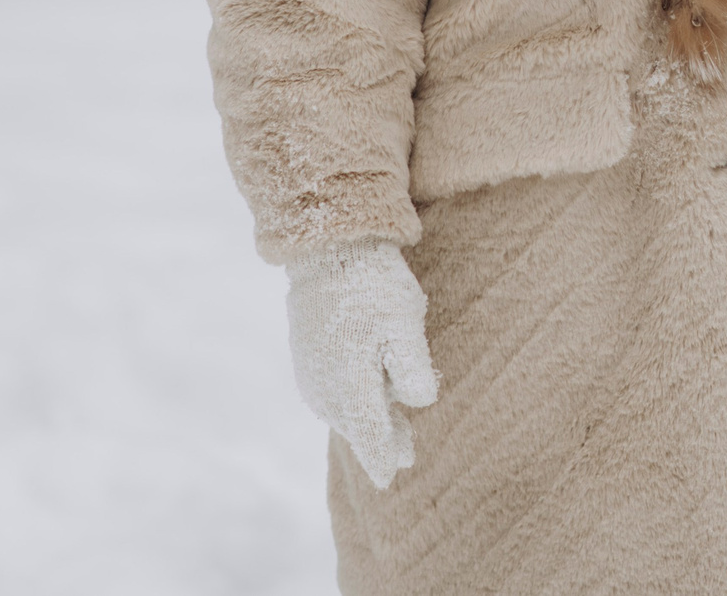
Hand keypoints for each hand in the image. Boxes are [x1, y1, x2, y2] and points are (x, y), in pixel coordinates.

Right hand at [285, 237, 440, 486]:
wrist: (328, 249)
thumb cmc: (372, 286)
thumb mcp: (404, 325)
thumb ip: (412, 370)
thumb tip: (419, 403)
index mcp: (351, 386)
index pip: (369, 435)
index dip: (381, 456)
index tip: (389, 477)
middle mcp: (326, 386)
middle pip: (356, 424)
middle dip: (378, 439)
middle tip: (403, 456)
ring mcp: (311, 371)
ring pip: (340, 408)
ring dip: (362, 419)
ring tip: (385, 428)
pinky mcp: (306, 353)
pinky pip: (327, 390)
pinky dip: (345, 400)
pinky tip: (354, 397)